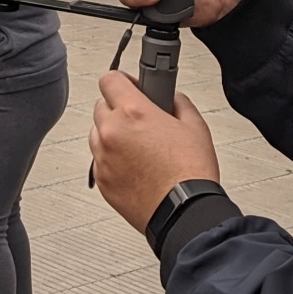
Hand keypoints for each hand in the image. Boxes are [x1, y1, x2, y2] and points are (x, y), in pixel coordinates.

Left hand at [89, 71, 220, 230]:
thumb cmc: (190, 174)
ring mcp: (103, 159)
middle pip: (101, 106)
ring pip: (97, 134)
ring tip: (139, 146)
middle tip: (140, 119)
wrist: (184, 213)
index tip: (131, 86)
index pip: (110, 79)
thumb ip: (178, 103)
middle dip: (119, 108)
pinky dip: (112, 159)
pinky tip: (135, 166)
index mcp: (133, 113)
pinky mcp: (102, 181)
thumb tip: (171, 98)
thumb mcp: (195, 126)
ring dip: (112, 134)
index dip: (123, 81)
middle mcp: (111, 133)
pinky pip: (100, 160)